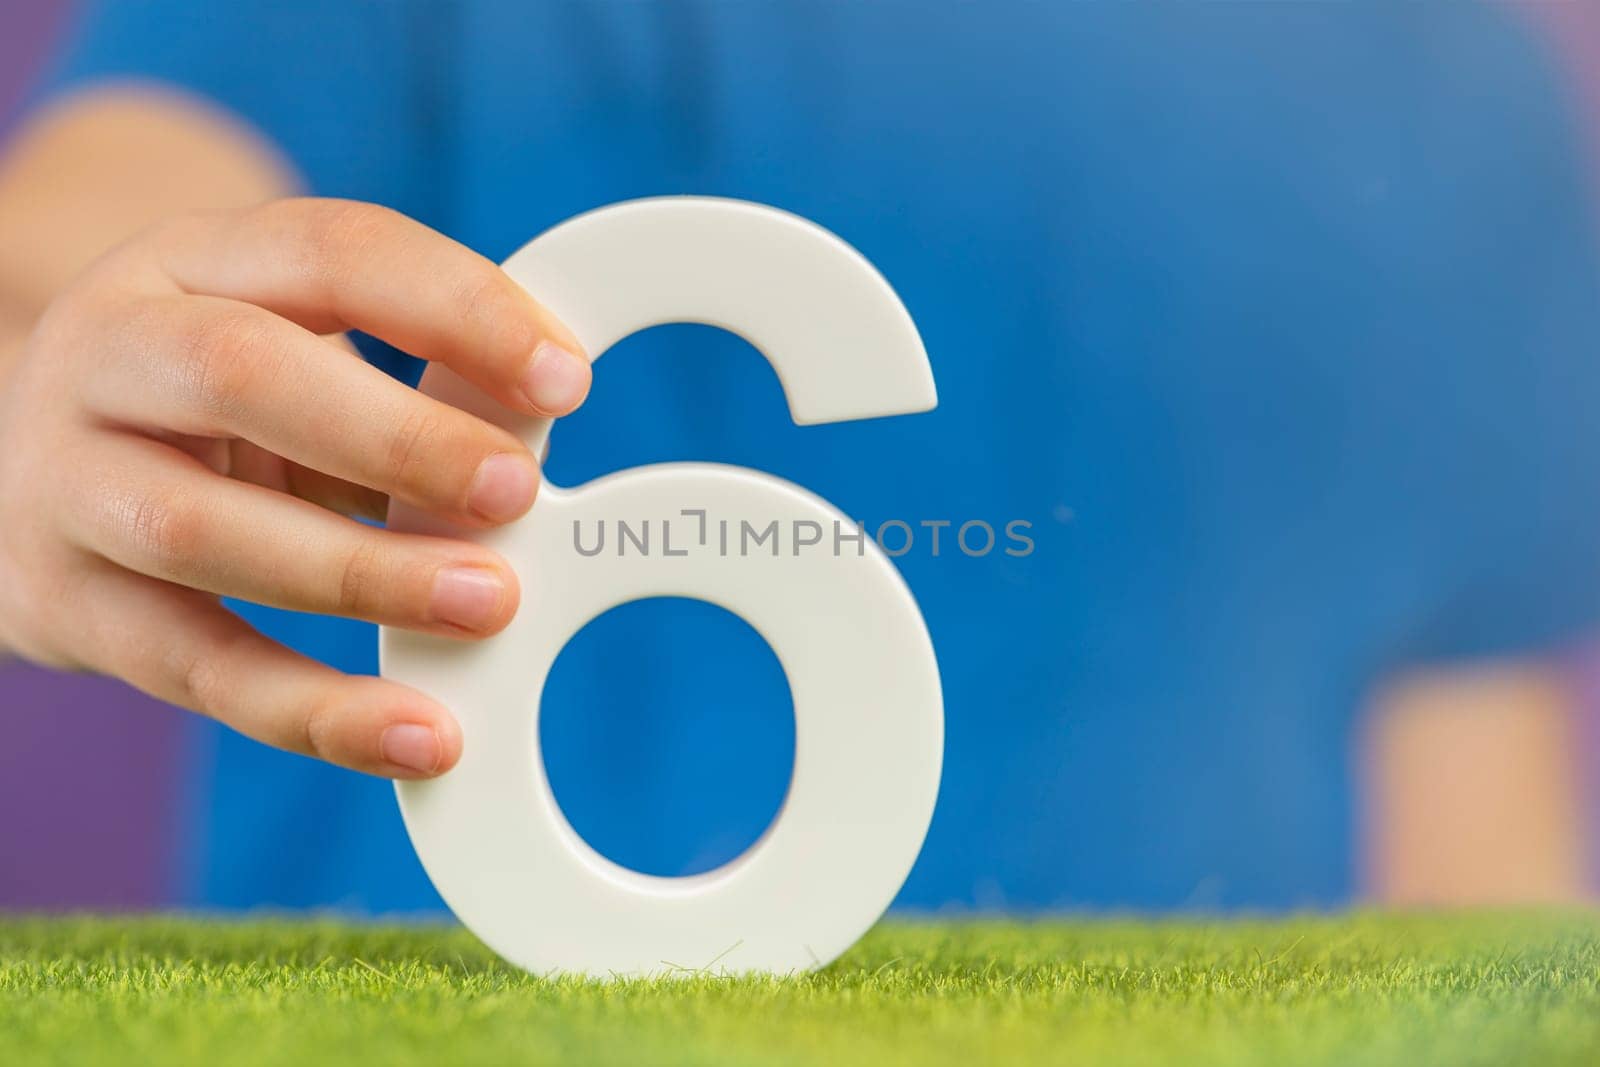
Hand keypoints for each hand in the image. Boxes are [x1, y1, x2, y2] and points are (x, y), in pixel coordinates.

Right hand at [0, 198, 590, 777]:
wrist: (51, 462)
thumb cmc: (223, 402)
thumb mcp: (303, 345)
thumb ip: (410, 372)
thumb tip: (543, 428)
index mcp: (192, 261)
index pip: (331, 255)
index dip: (456, 311)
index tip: (565, 381)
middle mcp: (107, 351)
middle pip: (242, 376)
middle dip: (396, 439)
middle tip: (516, 492)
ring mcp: (63, 479)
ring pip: (202, 532)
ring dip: (361, 575)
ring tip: (488, 604)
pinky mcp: (59, 603)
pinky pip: (194, 669)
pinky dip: (315, 712)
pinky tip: (420, 736)